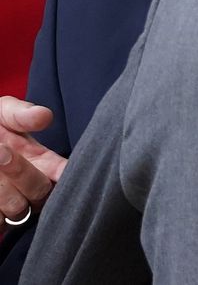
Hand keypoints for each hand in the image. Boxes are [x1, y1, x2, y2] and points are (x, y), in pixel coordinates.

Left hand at [0, 97, 67, 226]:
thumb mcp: (3, 114)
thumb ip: (22, 114)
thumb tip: (44, 116)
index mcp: (44, 163)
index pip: (65, 174)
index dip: (65, 174)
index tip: (60, 170)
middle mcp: (32, 187)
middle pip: (40, 191)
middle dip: (20, 172)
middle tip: (1, 152)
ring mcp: (12, 205)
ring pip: (17, 210)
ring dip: (2, 191)